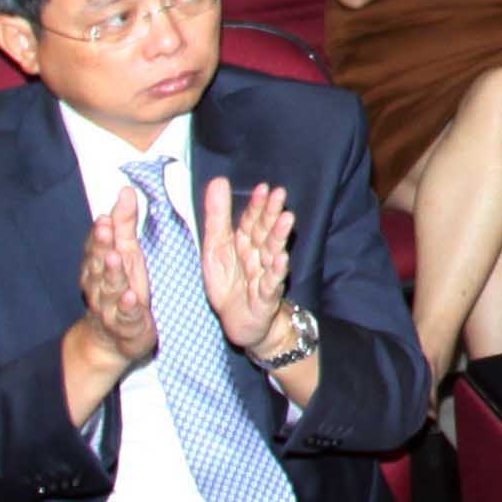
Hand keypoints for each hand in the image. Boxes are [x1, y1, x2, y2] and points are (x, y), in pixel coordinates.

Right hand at [76, 190, 158, 369]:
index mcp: (101, 266)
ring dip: (112, 273)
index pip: (97, 247)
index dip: (100, 234)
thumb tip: (126, 191)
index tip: (105, 218)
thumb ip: (126, 225)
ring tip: (116, 258)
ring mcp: (111, 307)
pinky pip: (125, 316)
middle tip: (105, 229)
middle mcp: (101, 285)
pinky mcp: (127, 326)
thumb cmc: (123, 288)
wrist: (113, 339)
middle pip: (99, 264)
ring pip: (109, 288)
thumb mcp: (128, 254)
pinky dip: (126, 307)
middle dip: (101, 247)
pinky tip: (131, 297)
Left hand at [199, 177, 296, 354]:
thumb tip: (219, 180)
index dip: (257, 205)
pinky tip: (281, 258)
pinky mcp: (266, 296)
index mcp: (244, 243)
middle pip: (264, 232)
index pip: (251, 221)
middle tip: (280, 194)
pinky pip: (271, 282)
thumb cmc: (230, 282)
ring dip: (279, 237)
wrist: (240, 321)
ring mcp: (264, 275)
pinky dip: (277, 271)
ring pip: (272, 253)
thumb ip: (217, 216)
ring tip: (287, 220)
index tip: (263, 188)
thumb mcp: (215, 247)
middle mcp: (258, 256)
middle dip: (271, 214)